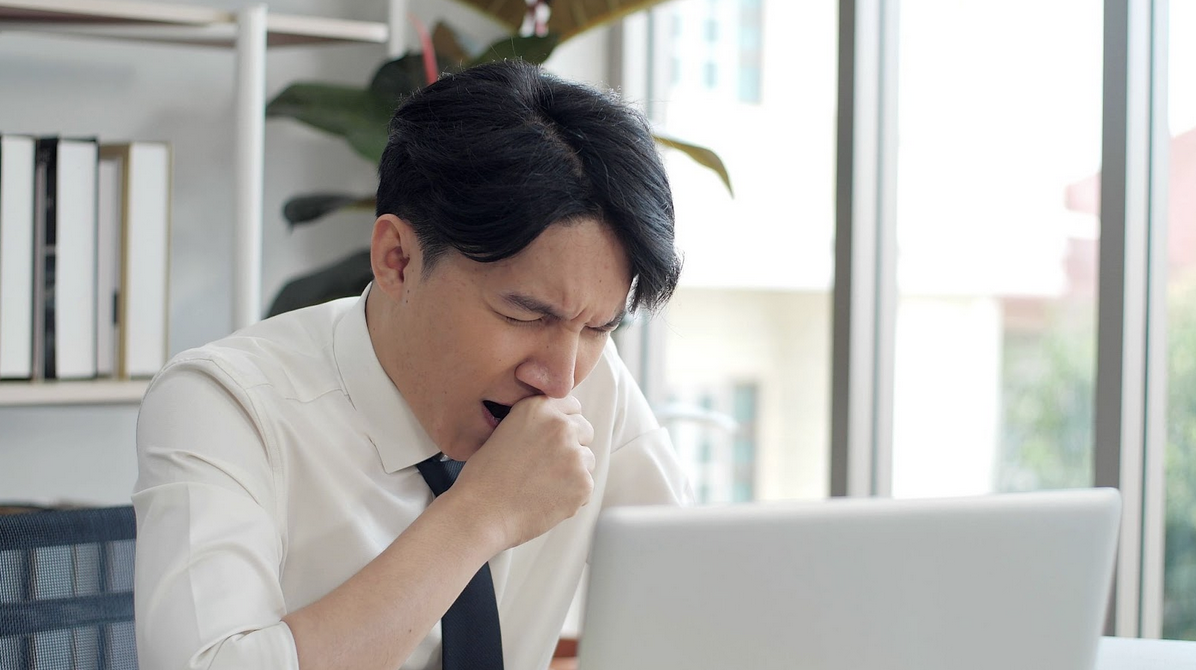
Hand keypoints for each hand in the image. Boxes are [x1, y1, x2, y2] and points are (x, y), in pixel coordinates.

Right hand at [448, 395, 594, 549]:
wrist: (481, 513)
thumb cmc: (485, 477)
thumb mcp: (504, 431)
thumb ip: (534, 423)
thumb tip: (557, 425)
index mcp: (539, 408)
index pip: (571, 406)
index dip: (562, 423)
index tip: (554, 438)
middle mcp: (560, 426)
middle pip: (584, 430)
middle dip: (572, 445)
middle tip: (548, 465)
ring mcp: (574, 454)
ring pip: (587, 459)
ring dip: (573, 470)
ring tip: (542, 485)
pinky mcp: (583, 483)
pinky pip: (586, 485)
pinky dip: (571, 495)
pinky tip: (545, 499)